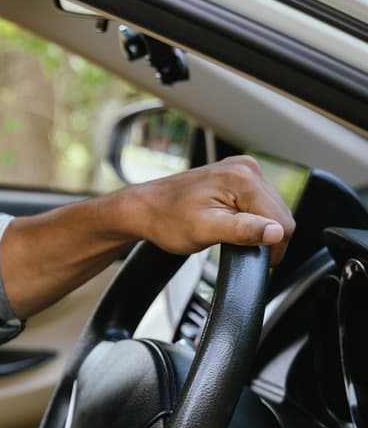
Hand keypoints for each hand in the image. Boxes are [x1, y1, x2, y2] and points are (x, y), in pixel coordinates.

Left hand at [121, 156, 295, 264]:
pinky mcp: (237, 175)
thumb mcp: (204, 231)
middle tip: (234, 246)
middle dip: (263, 236)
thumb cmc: (166, 220)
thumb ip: (242, 231)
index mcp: (243, 177)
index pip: (282, 221)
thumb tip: (275, 232)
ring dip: (257, 227)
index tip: (255, 260)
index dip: (273, 248)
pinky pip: (259, 203)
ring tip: (228, 234)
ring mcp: (242, 169)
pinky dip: (250, 218)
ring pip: (271, 210)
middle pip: (280, 214)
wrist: (144, 208)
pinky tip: (231, 224)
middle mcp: (246, 167)